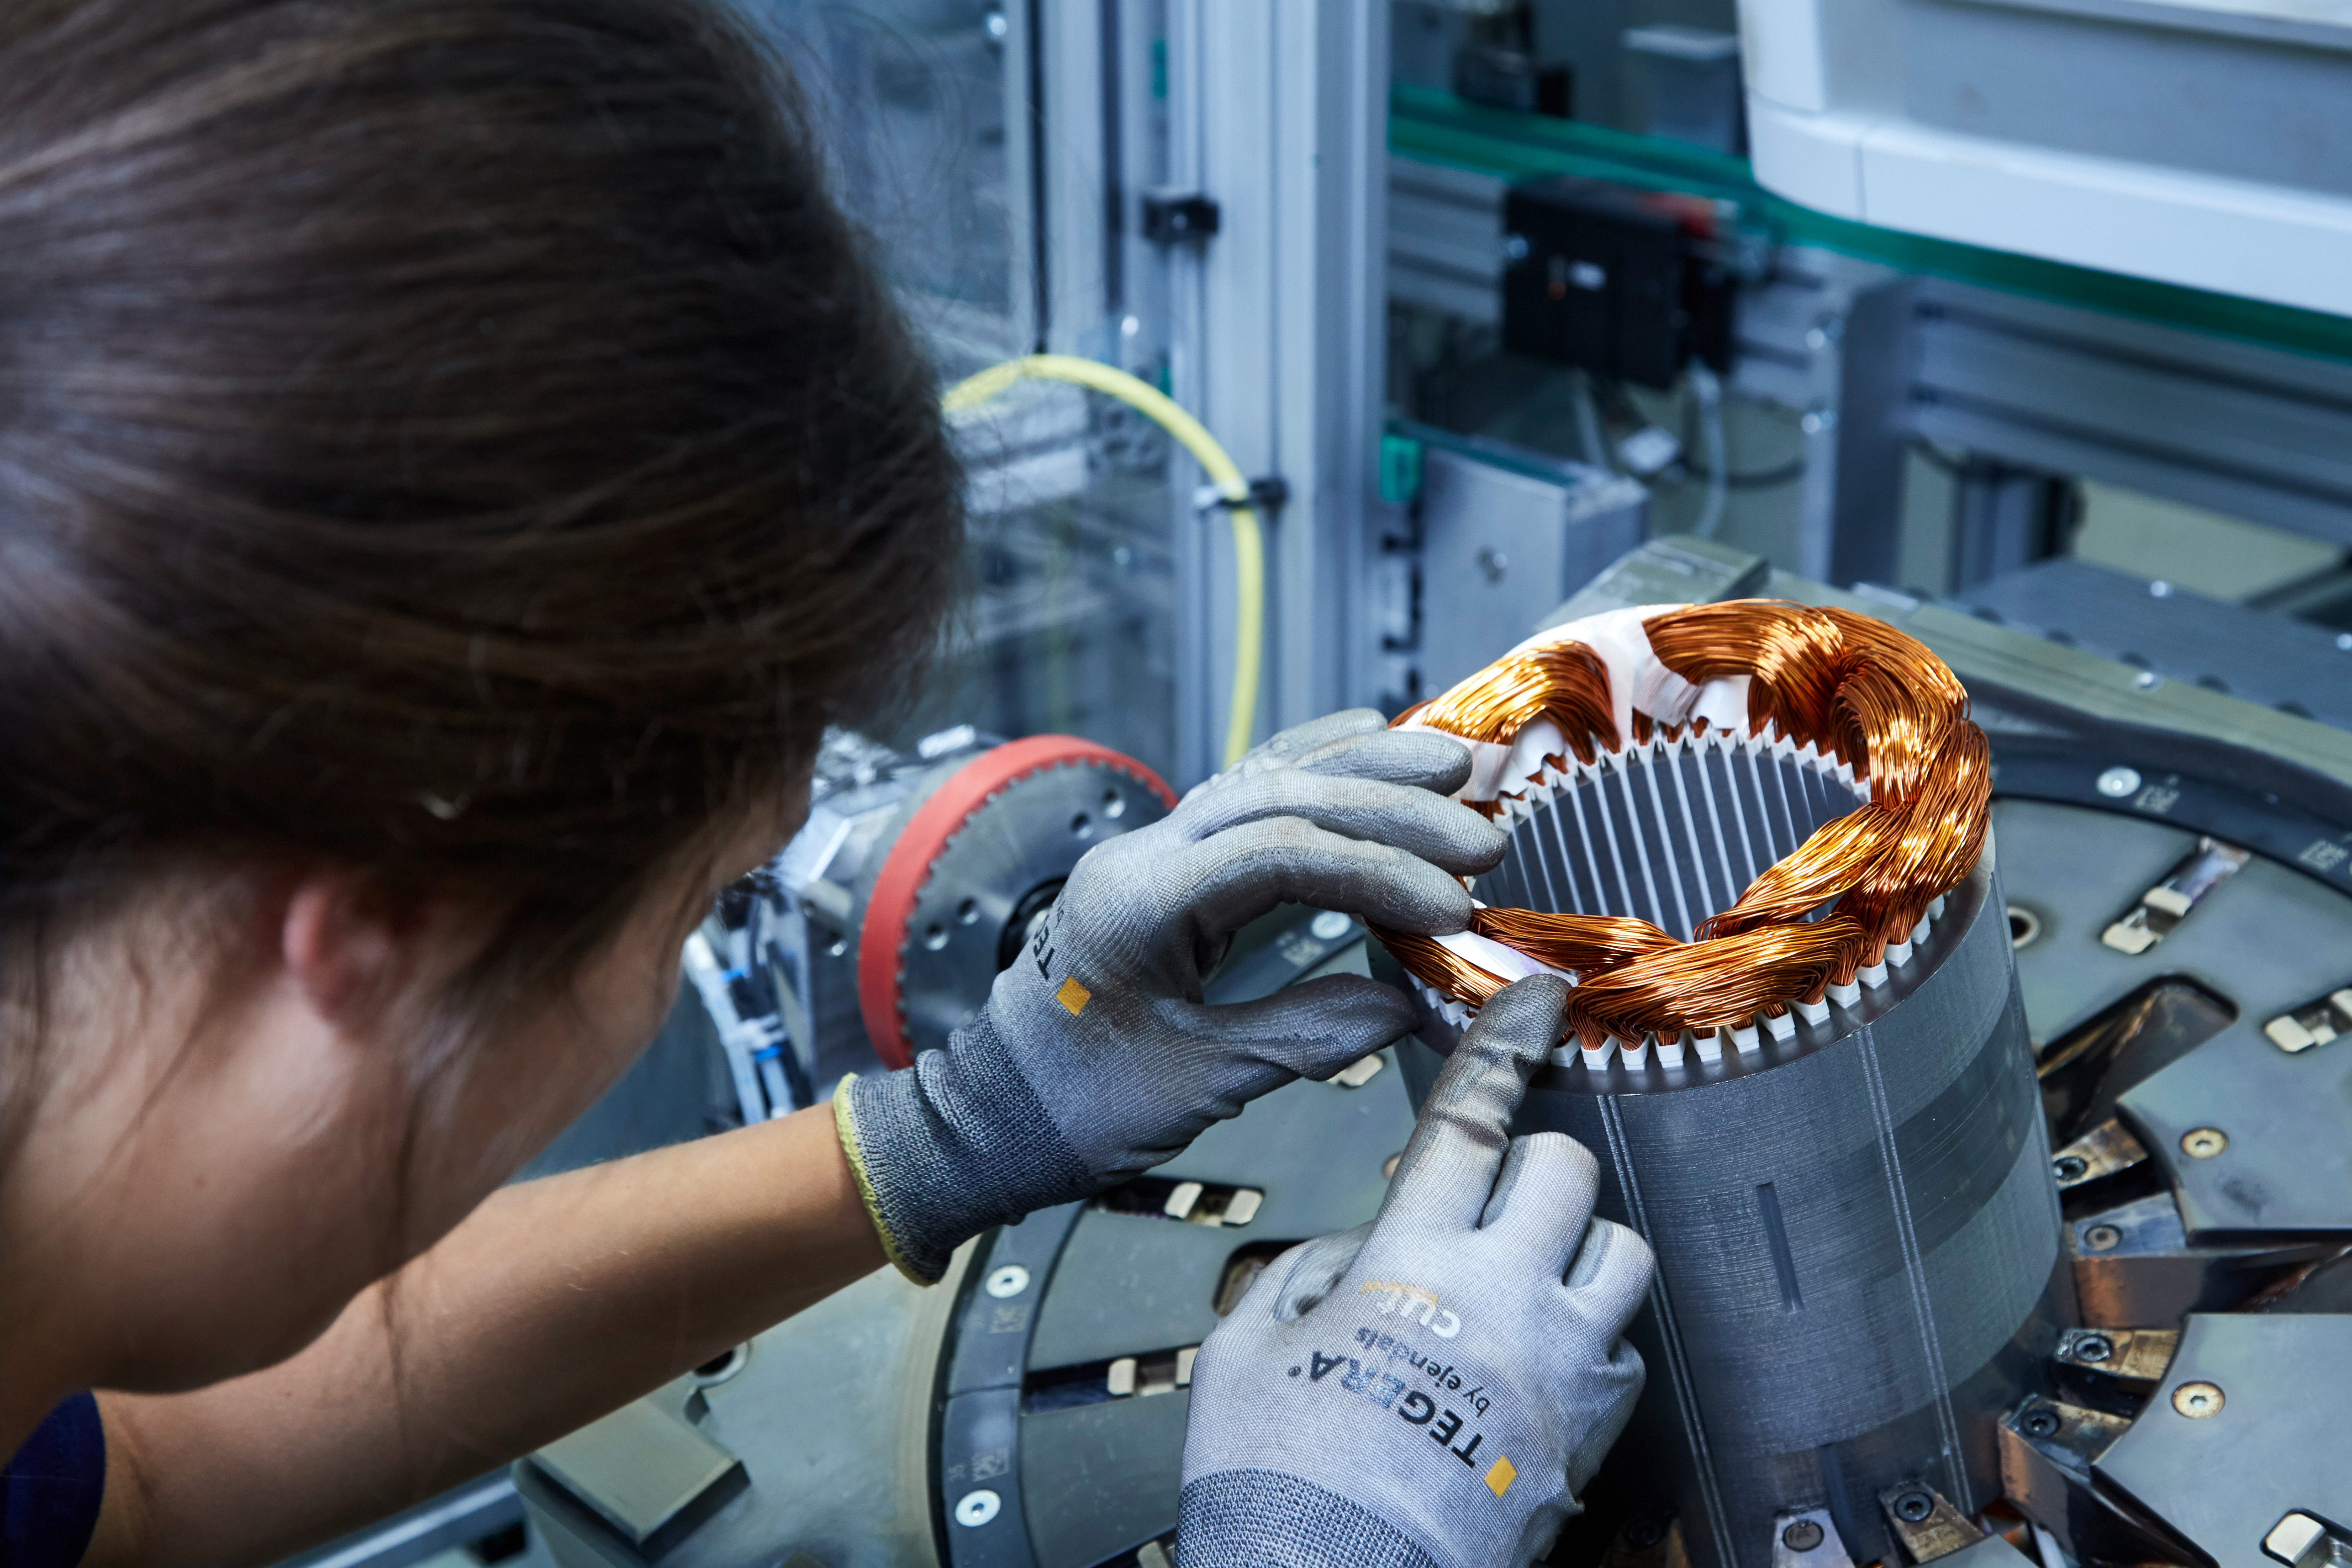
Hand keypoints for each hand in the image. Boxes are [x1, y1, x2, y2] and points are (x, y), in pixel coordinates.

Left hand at [834, 710, 1507, 1281]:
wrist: (996, 1109)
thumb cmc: (1075, 1106)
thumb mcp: (1193, 1088)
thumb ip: (1301, 1038)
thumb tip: (1410, 1005)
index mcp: (1138, 904)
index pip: (1277, 854)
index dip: (1377, 872)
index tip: (1452, 907)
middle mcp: (1144, 857)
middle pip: (1281, 798)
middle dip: (1389, 808)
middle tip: (1481, 834)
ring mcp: (1152, 850)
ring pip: (1266, 778)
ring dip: (1362, 768)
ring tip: (1451, 763)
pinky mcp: (1168, 862)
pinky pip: (1247, 791)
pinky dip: (1313, 765)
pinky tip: (1364, 740)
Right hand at [1176, 977, 1652, 1567]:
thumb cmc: (1276, 1479)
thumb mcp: (1249, 1348)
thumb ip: (1309, 1270)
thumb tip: (1364, 1246)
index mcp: (1412, 1262)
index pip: (1472, 1121)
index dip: (1504, 1047)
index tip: (1536, 1000)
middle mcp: (1504, 1300)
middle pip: (1568, 1171)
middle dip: (1532, 1165)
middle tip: (1490, 1199)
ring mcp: (1560, 1368)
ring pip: (1623, 1255)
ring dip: (1578, 1249)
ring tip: (1526, 1280)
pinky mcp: (1591, 1435)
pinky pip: (1624, 1352)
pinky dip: (1590, 1343)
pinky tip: (1535, 1366)